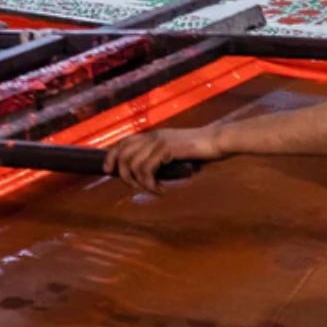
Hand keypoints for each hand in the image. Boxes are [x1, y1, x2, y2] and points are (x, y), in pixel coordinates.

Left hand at [104, 127, 222, 193]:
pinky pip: (146, 170)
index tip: (109, 171)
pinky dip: (150, 184)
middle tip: (133, 187)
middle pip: (122, 152)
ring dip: (139, 183)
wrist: (217, 140)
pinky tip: (161, 191)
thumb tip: (152, 175)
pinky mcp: (166, 150)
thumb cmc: (201, 149)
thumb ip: (162, 159)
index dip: (111, 156)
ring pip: (132, 164)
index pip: (123, 142)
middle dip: (122, 173)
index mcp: (153, 135)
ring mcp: (158, 142)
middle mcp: (152, 136)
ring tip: (152, 190)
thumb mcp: (176, 153)